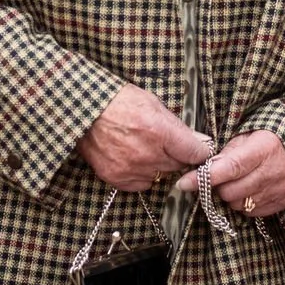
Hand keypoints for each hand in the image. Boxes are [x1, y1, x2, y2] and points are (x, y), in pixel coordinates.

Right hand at [77, 84, 212, 191]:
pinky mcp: (117, 178)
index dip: (200, 151)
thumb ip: (178, 126)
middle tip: (166, 143)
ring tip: (145, 147)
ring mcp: (131, 168)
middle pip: (179, 165)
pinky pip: (142, 184)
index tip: (200, 149)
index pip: (195, 153)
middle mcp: (147, 154)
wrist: (84, 110)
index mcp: (159, 131)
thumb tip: (200, 141)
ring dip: (159, 164)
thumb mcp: (154, 104)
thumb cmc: (119, 101)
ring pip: (161, 175)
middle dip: (177, 155)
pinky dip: (143, 174)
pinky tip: (134, 157)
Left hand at [175, 129, 284, 216]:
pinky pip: (251, 212)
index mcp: (263, 148)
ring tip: (240, 181)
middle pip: (230, 191)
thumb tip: (202, 169)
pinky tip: (251, 189)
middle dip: (219, 186)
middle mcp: (273, 171)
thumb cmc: (268, 138)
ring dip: (232, 196)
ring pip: (238, 204)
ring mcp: (280, 188)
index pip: (229, 168)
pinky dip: (246, 203)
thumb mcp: (247, 136)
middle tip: (221, 177)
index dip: (204, 177)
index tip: (184, 183)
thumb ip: (225, 152)